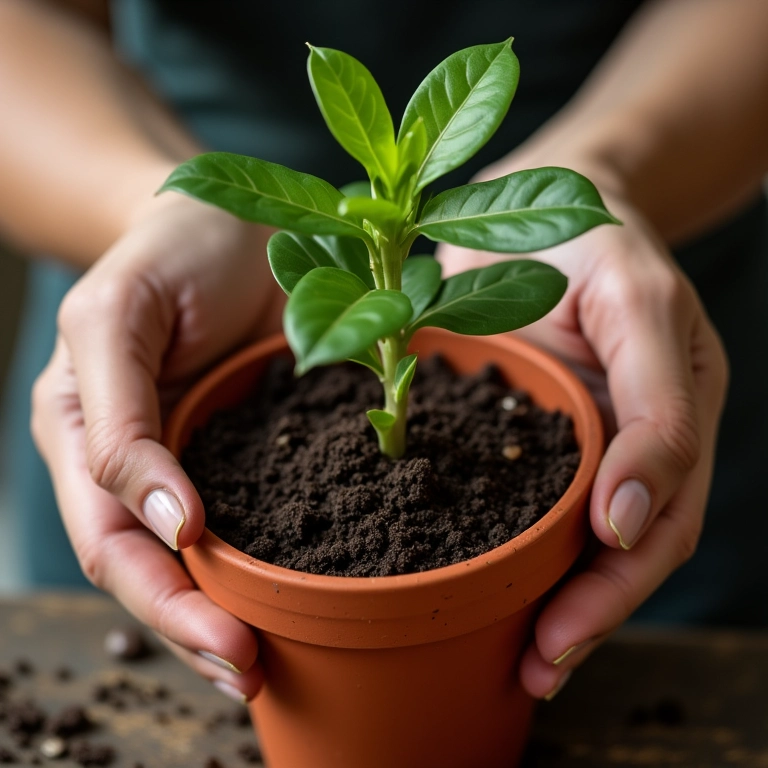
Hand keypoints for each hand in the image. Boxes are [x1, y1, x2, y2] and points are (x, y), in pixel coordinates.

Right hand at [32, 192, 282, 701]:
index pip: (111, 539)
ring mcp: (192, 461)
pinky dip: (270, 568)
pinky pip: (255, 518)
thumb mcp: (120, 315)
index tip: (226, 628)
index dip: (161, 593)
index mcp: (85, 435)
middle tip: (248, 672)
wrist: (226, 223)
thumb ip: (120, 416)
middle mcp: (133, 464)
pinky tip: (299, 603)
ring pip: (198, 561)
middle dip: (193, 628)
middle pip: (150, 570)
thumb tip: (169, 523)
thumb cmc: (166, 253)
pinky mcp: (249, 450)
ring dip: (229, 617)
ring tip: (268, 669)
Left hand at [437, 192, 727, 699]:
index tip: (569, 606)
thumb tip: (624, 515)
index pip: (663, 505)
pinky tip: (498, 602)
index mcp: (674, 404)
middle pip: (632, 545)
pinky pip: (538, 508)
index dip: (621, 565)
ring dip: (561, 606)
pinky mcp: (537, 434)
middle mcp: (639, 434)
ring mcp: (590, 439)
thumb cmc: (592, 238)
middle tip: (541, 665)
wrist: (544, 205)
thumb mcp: (636, 300)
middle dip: (591, 609)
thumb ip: (650, 401)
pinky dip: (527, 561)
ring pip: (590, 544)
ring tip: (525, 665)